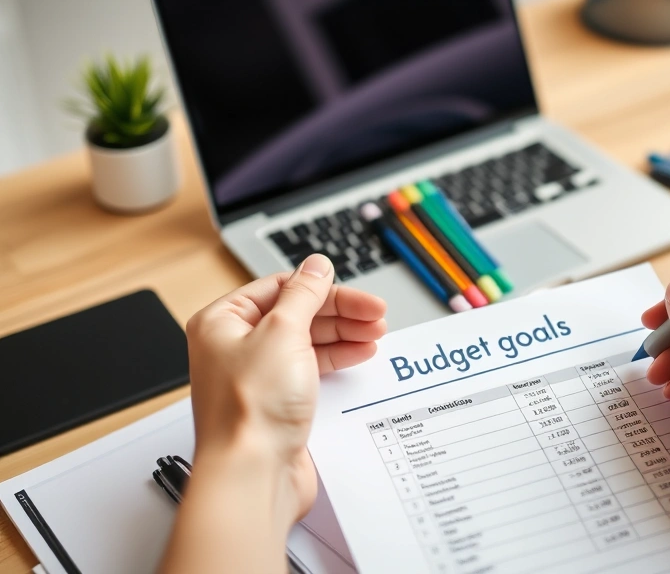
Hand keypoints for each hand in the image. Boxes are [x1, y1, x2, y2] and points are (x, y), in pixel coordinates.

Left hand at [161, 254, 385, 573]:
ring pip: (307, 342)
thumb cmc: (250, 410)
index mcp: (223, 322)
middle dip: (340, 313)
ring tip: (375, 333)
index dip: (321, 288)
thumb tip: (316, 266)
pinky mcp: (276, 402)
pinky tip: (358, 354)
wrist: (252, 474)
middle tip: (375, 314)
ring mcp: (257, 376)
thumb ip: (304, 294)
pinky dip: (336, 360)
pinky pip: (310, 370)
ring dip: (343, 335)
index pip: (279, 288)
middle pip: (297, 314)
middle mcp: (235, 347)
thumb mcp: (283, 332)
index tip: (356, 293)